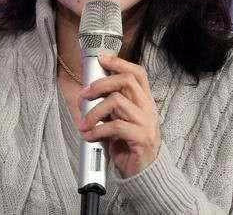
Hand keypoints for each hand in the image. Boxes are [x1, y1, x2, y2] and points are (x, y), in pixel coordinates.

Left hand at [78, 54, 160, 177]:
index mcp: (144, 101)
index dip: (120, 62)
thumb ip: (110, 106)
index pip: (137, 73)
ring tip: (84, 124)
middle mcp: (148, 108)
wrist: (144, 174)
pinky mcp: (142, 138)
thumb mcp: (119, 120)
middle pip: (126, 81)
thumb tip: (88, 93)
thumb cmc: (128, 145)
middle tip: (84, 95)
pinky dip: (97, 130)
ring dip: (94, 112)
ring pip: (117, 102)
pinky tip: (89, 136)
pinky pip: (116, 126)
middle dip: (100, 84)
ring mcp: (146, 122)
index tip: (102, 58)